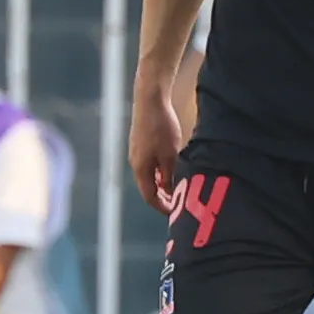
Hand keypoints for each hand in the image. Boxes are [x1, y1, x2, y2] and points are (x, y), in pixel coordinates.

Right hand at [129, 75, 186, 210]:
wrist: (150, 100)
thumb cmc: (161, 127)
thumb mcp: (170, 154)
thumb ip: (169, 175)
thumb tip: (169, 192)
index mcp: (140, 169)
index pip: (149, 196)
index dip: (162, 207)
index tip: (174, 213)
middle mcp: (135, 163)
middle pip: (147, 187)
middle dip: (162, 197)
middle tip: (177, 203)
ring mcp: (136, 153)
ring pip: (149, 176)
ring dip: (162, 184)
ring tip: (177, 188)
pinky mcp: (140, 143)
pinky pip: (149, 165)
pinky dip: (159, 172)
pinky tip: (171, 169)